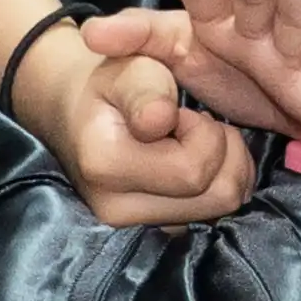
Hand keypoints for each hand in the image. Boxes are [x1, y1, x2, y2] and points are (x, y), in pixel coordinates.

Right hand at [14, 15, 257, 227]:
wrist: (75, 112)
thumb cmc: (109, 84)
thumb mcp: (126, 69)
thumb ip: (145, 90)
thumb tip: (160, 119)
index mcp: (106, 164)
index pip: (193, 170)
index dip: (202, 131)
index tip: (179, 111)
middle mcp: (116, 209)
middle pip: (215, 197)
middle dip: (222, 151)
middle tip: (196, 123)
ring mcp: (133, 227)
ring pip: (219, 210)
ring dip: (225, 168)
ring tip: (197, 138)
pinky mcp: (151, 231)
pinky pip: (209, 216)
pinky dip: (216, 186)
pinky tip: (196, 159)